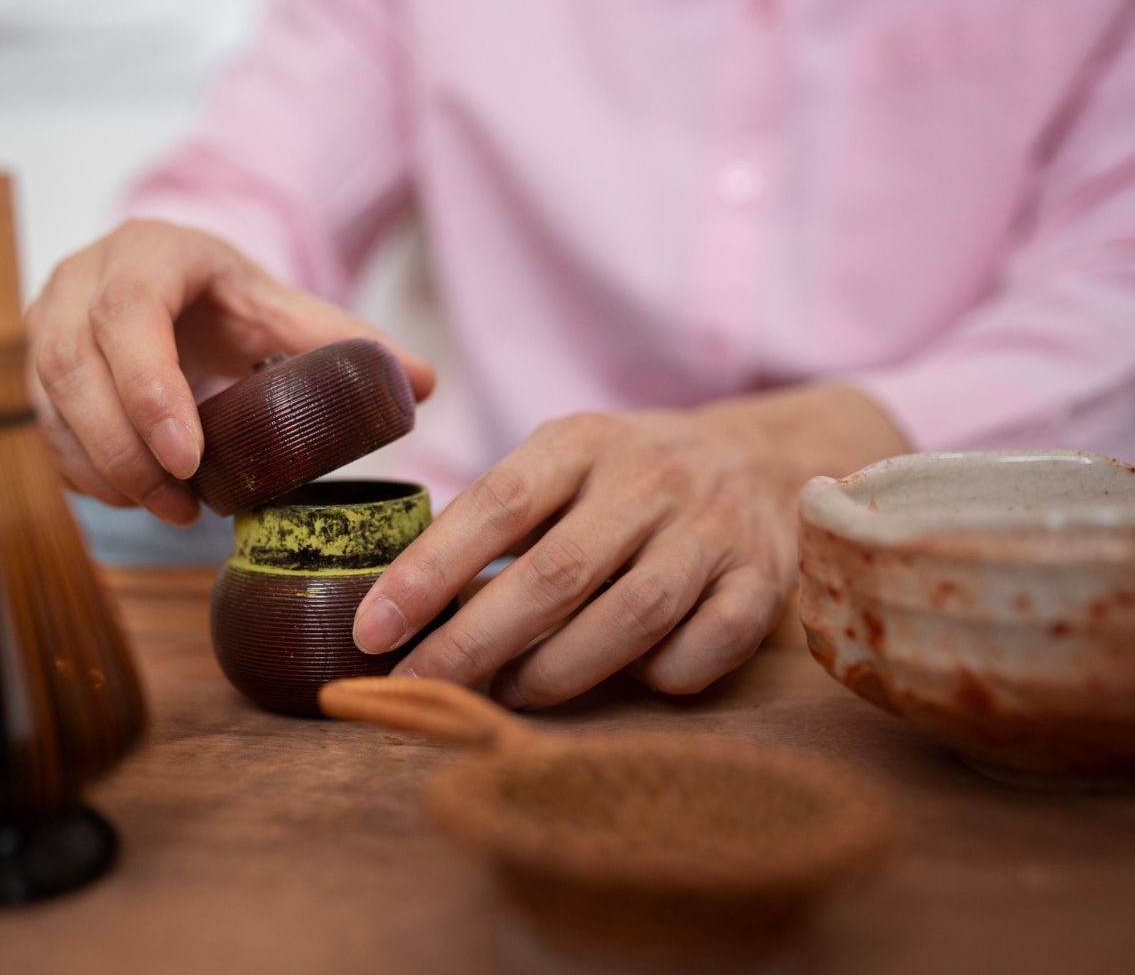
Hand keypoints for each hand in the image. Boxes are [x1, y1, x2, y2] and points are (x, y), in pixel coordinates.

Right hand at [25, 219, 433, 522]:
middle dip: (125, 448)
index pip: (128, 313)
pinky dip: (86, 474)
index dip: (149, 387)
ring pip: (50, 401)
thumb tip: (424, 383)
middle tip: (182, 505)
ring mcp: (47, 320)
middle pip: (75, 365)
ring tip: (171, 511)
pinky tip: (138, 500)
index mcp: (149, 252)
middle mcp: (82, 278)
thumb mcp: (284, 309)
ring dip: (106, 469)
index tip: (189, 456)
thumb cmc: (231, 298)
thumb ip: (346, 342)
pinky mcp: (36, 368)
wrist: (174, 283)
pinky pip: (45, 429)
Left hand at [352, 385, 909, 705]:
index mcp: (583, 441)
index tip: (372, 630)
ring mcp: (713, 530)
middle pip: (555, 574)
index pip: (495, 505)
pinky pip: (705, 649)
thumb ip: (492, 517)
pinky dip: (659, 676)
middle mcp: (651, 479)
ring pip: (630, 618)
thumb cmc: (625, 476)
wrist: (759, 459)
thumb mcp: (559, 462)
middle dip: (474, 642)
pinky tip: (625, 681)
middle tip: (418, 685)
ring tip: (503, 694)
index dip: (427, 572)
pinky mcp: (761, 581)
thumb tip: (397, 600)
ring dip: (556, 671)